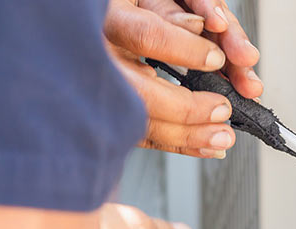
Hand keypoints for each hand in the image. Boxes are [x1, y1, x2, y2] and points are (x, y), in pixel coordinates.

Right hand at [105, 0, 261, 156]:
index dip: (184, 49)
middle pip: (140, 94)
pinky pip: (142, 136)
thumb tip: (200, 26)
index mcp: (105, 22)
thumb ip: (169, 15)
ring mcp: (99, 91)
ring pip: (140, 122)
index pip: (145, 36)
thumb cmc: (119, 15)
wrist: (73, 31)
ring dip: (187, 135)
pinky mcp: (108, 114)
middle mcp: (96, 60)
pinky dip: (178, 144)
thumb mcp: (143, 4)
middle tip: (222, 108)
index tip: (216, 59)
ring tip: (221, 136)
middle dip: (188, 108)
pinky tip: (205, 147)